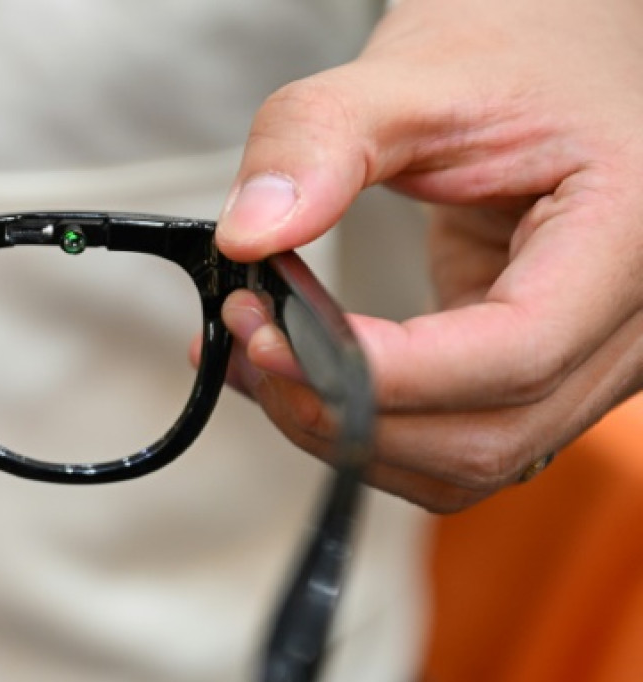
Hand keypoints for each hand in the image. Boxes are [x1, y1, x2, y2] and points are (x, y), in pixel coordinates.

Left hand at [207, 0, 642, 512]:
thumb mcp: (417, 73)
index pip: (516, 353)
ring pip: (467, 461)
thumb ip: (322, 141)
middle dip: (343, 409)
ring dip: (343, 430)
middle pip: (485, 435)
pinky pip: (454, 439)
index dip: (384, 371)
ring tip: (256, 355)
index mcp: (630, 236)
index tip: (272, 337)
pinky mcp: (539, 375)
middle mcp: (632, 323)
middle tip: (246, 339)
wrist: (559, 56)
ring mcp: (593, 362)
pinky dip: (364, 424)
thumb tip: (245, 236)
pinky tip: (294, 370)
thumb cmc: (519, 51)